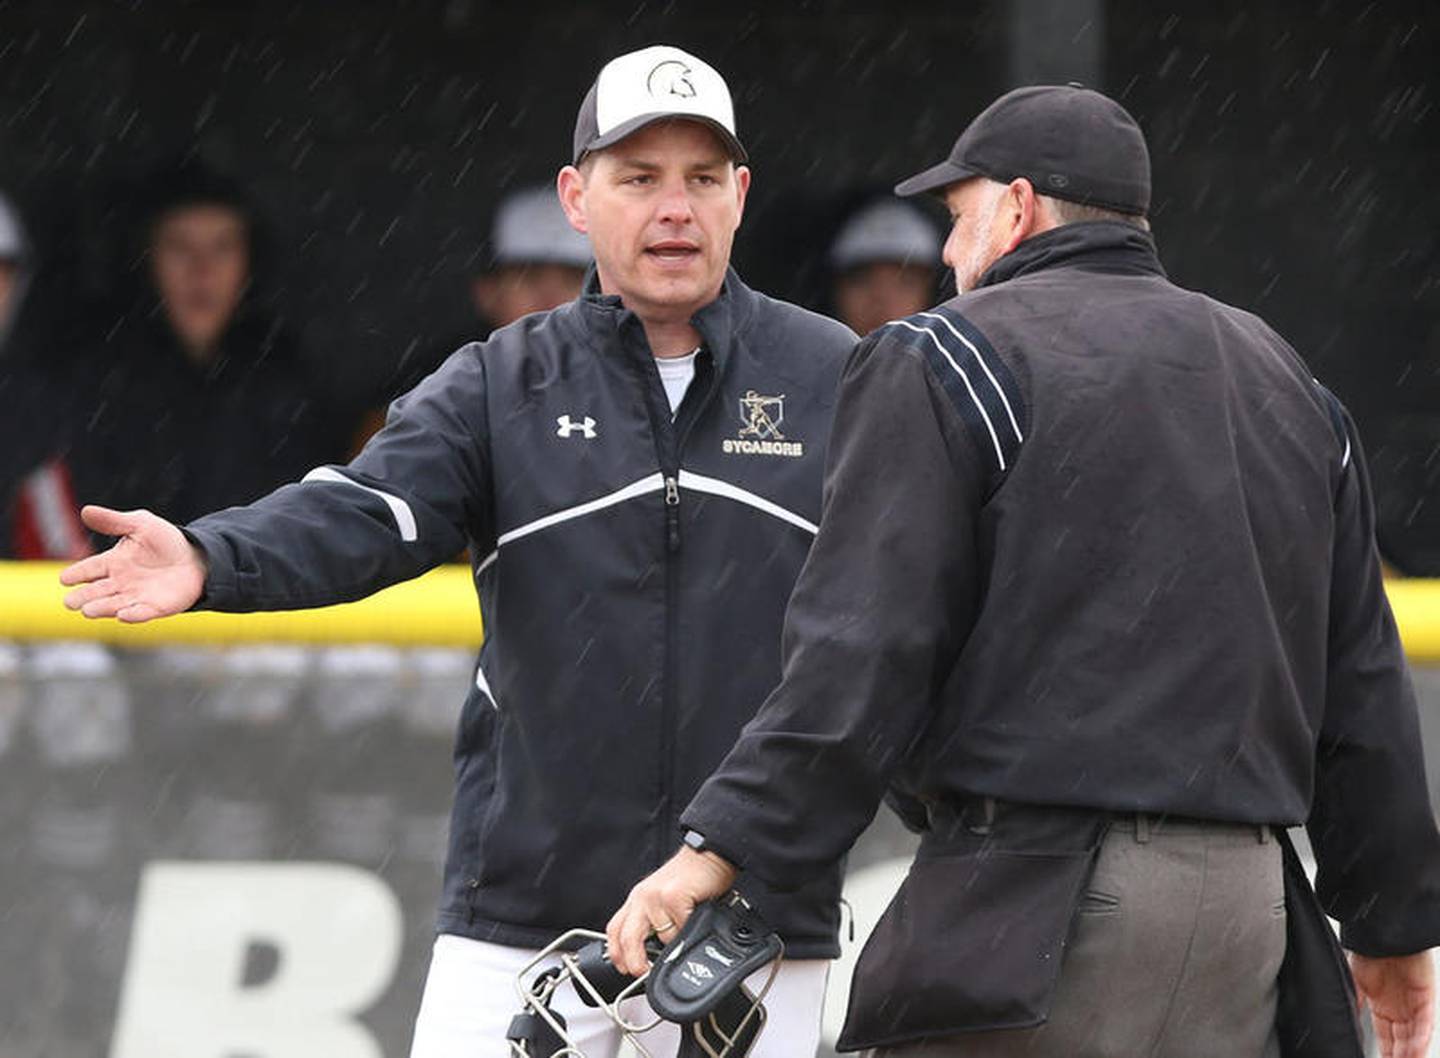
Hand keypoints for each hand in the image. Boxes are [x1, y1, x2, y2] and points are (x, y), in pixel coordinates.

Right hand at [59, 506, 206, 622]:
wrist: (198, 557)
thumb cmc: (165, 541)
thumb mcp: (141, 524)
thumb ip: (114, 521)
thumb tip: (85, 511)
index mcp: (112, 562)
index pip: (89, 569)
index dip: (76, 574)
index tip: (65, 579)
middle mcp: (119, 582)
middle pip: (95, 592)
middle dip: (82, 597)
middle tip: (70, 602)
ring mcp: (135, 597)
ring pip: (113, 605)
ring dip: (101, 608)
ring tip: (88, 610)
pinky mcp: (154, 608)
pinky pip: (140, 613)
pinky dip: (132, 615)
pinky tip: (123, 615)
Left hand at [606, 846, 737, 976]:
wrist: (709, 854)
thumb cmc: (691, 877)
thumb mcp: (663, 899)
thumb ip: (656, 922)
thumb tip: (655, 954)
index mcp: (637, 899)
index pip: (615, 929)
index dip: (616, 953)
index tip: (623, 969)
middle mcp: (642, 897)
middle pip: (628, 938)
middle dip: (634, 961)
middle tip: (642, 973)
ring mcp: (656, 897)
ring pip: (662, 937)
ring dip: (676, 942)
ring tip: (686, 929)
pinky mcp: (673, 896)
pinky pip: (680, 928)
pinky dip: (689, 929)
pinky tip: (694, 917)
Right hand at [1350, 950, 1435, 1057]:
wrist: (1381, 929)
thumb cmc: (1367, 949)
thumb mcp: (1354, 982)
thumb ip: (1352, 1004)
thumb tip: (1343, 1023)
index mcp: (1383, 1007)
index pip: (1386, 1039)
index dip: (1384, 1054)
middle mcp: (1401, 1009)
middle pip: (1402, 1043)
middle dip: (1398, 1057)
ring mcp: (1415, 1005)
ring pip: (1415, 1038)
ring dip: (1410, 1055)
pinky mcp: (1426, 999)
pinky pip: (1425, 1025)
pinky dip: (1420, 1041)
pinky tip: (1415, 1053)